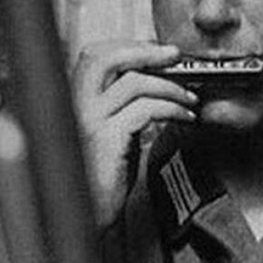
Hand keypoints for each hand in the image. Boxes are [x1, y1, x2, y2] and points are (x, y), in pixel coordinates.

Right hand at [71, 40, 197, 229]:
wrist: (91, 215)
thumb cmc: (102, 178)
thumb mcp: (112, 133)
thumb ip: (122, 107)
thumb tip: (153, 83)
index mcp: (72, 101)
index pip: (94, 56)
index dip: (127, 47)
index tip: (156, 51)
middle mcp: (74, 106)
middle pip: (103, 57)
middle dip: (144, 51)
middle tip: (174, 55)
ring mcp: (89, 121)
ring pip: (133, 83)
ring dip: (170, 86)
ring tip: (189, 97)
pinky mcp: (107, 139)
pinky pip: (145, 110)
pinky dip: (172, 108)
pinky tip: (185, 116)